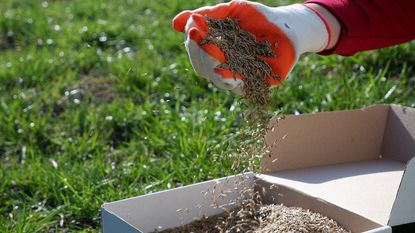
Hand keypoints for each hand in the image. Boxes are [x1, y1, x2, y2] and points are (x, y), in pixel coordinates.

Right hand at [173, 0, 329, 93]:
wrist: (289, 27)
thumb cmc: (257, 18)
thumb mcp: (231, 11)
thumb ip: (208, 15)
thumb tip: (175, 23)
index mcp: (215, 51)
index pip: (195, 52)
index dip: (192, 43)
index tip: (192, 30)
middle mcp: (224, 68)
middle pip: (203, 68)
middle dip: (199, 54)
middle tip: (200, 39)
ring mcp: (239, 78)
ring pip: (218, 79)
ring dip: (212, 65)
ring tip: (212, 51)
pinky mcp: (255, 85)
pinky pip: (239, 86)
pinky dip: (231, 78)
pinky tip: (226, 69)